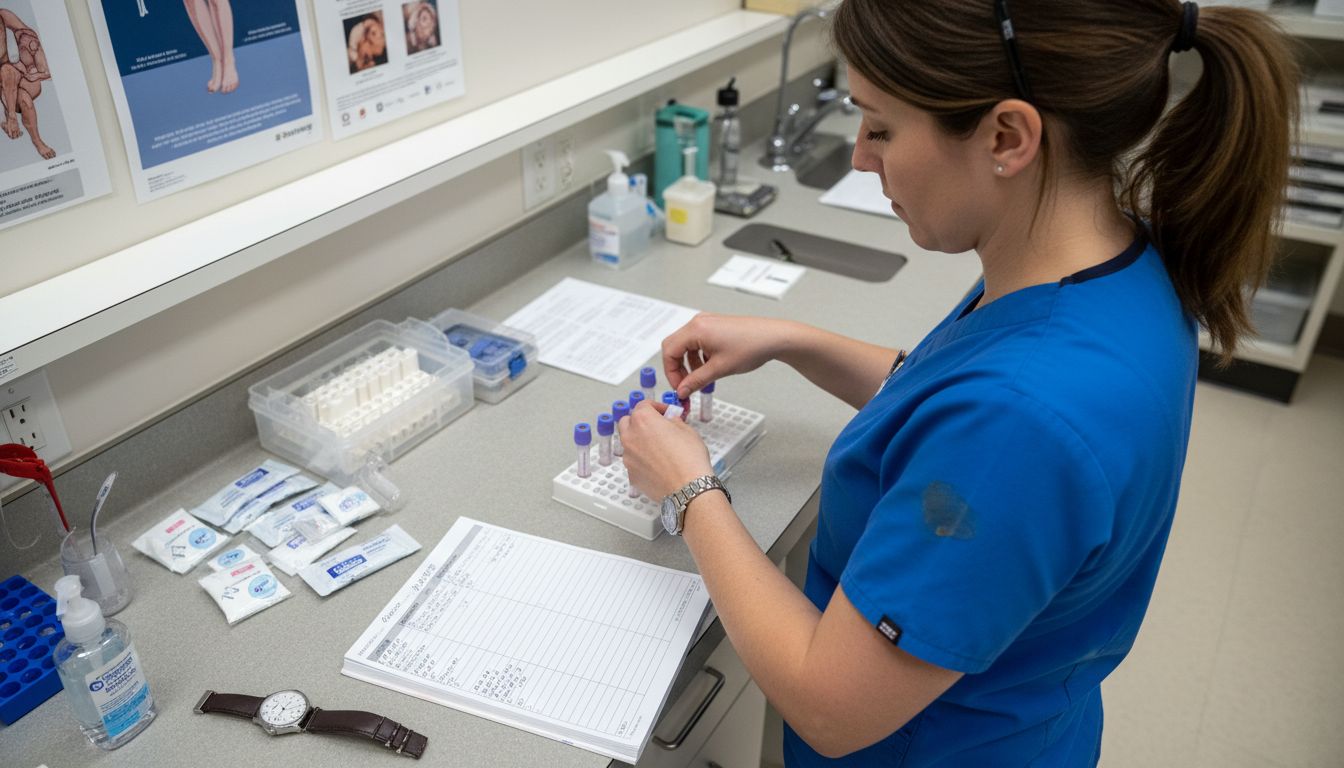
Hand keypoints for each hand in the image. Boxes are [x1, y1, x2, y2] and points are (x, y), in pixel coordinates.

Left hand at [617, 401, 713, 500]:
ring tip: (659, 449)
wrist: (689, 489)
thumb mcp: (687, 430)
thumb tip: (669, 421)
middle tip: (657, 427)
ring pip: (629, 444)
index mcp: (643, 421)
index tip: (665, 413)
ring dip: (640, 442)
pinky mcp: (631, 475)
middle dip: (641, 422)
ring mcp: (628, 457)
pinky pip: (634, 463)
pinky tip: (658, 466)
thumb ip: (673, 421)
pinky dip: (643, 461)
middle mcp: (630, 437)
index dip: (657, 407)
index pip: (643, 405)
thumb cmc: (689, 459)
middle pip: (628, 422)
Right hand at [662, 313, 798, 398]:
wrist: (774, 337)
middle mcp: (698, 322)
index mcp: (696, 329)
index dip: (671, 372)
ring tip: (702, 378)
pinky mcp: (715, 326)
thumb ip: (696, 381)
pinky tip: (710, 368)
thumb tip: (682, 390)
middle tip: (687, 385)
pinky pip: (698, 342)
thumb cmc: (751, 347)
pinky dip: (699, 357)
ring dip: (690, 364)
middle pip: (674, 347)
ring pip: (686, 346)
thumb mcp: (719, 369)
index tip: (679, 388)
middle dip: (678, 368)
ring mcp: (707, 323)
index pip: (669, 351)